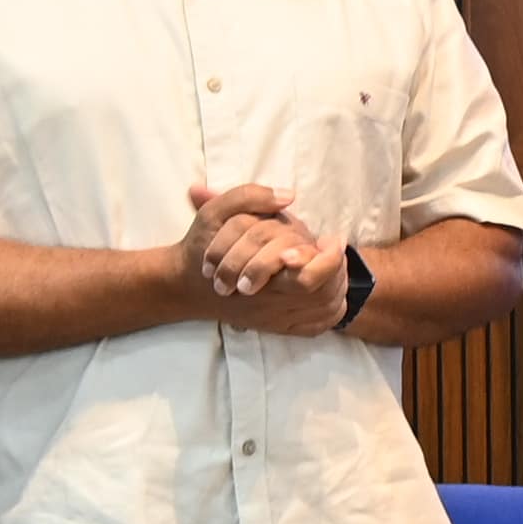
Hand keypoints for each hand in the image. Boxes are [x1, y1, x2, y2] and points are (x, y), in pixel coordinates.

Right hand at [187, 181, 355, 336]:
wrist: (184, 287)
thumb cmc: (200, 247)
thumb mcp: (214, 213)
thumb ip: (250, 197)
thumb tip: (289, 196)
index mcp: (259, 278)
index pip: (309, 277)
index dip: (329, 258)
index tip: (331, 238)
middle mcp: (270, 304)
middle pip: (322, 295)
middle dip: (338, 270)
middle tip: (336, 249)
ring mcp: (275, 319)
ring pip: (323, 309)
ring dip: (338, 285)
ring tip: (336, 263)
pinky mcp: (277, 327)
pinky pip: (316, 325)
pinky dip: (330, 307)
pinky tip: (331, 287)